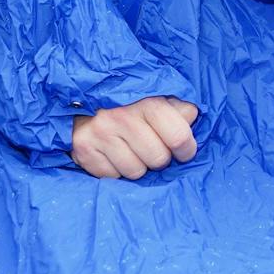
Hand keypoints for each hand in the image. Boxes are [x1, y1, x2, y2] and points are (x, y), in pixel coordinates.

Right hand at [70, 96, 199, 178]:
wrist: (84, 96)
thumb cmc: (131, 100)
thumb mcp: (159, 96)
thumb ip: (179, 108)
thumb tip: (190, 120)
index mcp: (147, 101)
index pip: (178, 137)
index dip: (186, 149)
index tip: (183, 150)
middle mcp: (122, 117)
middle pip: (158, 159)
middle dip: (160, 157)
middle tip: (152, 146)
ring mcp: (100, 133)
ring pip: (135, 172)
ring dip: (138, 165)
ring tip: (131, 148)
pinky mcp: (83, 149)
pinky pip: (112, 177)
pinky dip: (116, 170)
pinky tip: (113, 153)